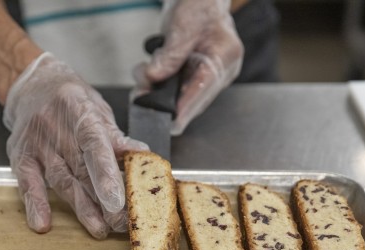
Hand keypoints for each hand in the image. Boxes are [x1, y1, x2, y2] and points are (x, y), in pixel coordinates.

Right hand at [4, 53, 148, 238]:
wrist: (32, 86)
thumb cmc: (72, 102)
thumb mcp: (98, 110)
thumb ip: (116, 137)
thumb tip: (141, 155)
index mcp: (81, 112)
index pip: (95, 145)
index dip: (106, 174)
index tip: (117, 201)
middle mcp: (57, 128)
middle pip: (81, 170)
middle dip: (102, 201)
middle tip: (120, 224)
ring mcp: (37, 144)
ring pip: (61, 181)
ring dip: (80, 208)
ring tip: (99, 229)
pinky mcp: (21, 157)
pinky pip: (28, 183)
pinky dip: (35, 204)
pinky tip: (42, 224)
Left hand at [135, 0, 243, 134]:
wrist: (198, 1)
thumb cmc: (199, 5)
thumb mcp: (183, 26)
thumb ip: (170, 54)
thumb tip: (154, 77)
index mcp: (224, 58)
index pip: (204, 90)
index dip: (185, 109)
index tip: (170, 123)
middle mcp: (218, 72)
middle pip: (190, 100)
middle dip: (163, 99)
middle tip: (140, 93)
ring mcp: (205, 76)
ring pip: (178, 97)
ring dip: (156, 90)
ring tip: (143, 75)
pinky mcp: (191, 77)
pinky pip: (172, 90)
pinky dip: (156, 84)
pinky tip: (148, 73)